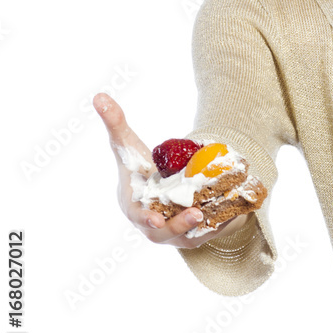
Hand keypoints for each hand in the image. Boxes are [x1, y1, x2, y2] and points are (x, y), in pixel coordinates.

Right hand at [93, 92, 245, 249]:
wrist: (162, 187)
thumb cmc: (140, 168)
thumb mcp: (129, 145)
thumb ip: (115, 123)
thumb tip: (99, 95)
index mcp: (134, 207)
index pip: (138, 217)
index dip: (145, 219)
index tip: (156, 220)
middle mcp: (153, 226)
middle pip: (165, 233)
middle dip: (179, 225)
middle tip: (195, 214)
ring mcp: (174, 234)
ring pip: (189, 236)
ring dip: (203, 228)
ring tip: (215, 214)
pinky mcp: (194, 235)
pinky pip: (208, 233)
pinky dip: (220, 225)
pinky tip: (234, 214)